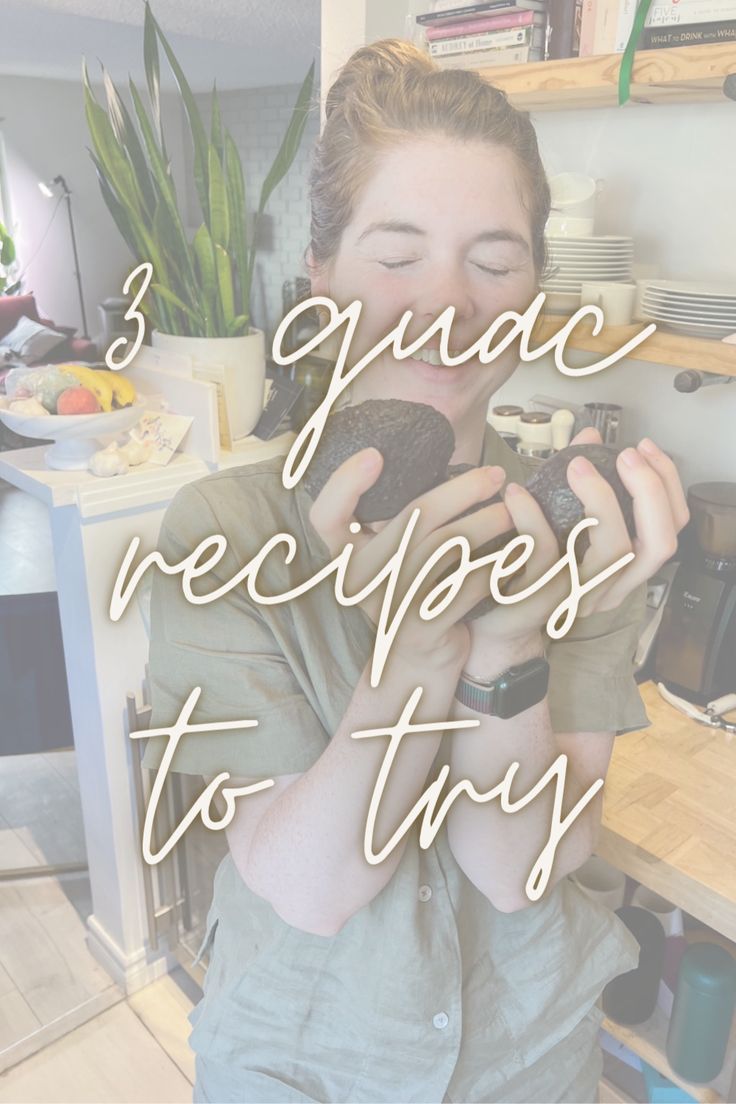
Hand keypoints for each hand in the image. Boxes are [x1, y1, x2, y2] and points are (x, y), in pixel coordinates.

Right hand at [308, 449, 515, 670]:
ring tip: (510, 513)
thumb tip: (428, 454)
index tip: (375, 454)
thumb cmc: (412, 588)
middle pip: (411, 519)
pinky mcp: (420, 626)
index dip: (344, 483)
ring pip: (445, 548)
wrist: (420, 657)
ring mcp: (388, 604)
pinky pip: (466, 585)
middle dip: (462, 490)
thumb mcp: (391, 553)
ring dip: (485, 524)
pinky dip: (494, 566)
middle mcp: (359, 579)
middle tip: (496, 475)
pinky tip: (513, 553)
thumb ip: (396, 516)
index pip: (325, 515)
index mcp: (346, 555)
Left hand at [467, 427, 689, 657]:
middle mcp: (609, 588)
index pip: (670, 530)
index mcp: (621, 569)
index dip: (666, 486)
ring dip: (601, 499)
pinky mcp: (538, 601)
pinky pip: (547, 555)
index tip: (643, 448)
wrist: (486, 624)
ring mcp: (577, 597)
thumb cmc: (526, 572)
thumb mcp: (558, 524)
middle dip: (649, 491)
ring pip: (613, 553)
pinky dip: (532, 516)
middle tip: (624, 455)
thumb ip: (578, 483)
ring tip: (576, 465)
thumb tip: (587, 437)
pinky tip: (515, 493)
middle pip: (658, 545)